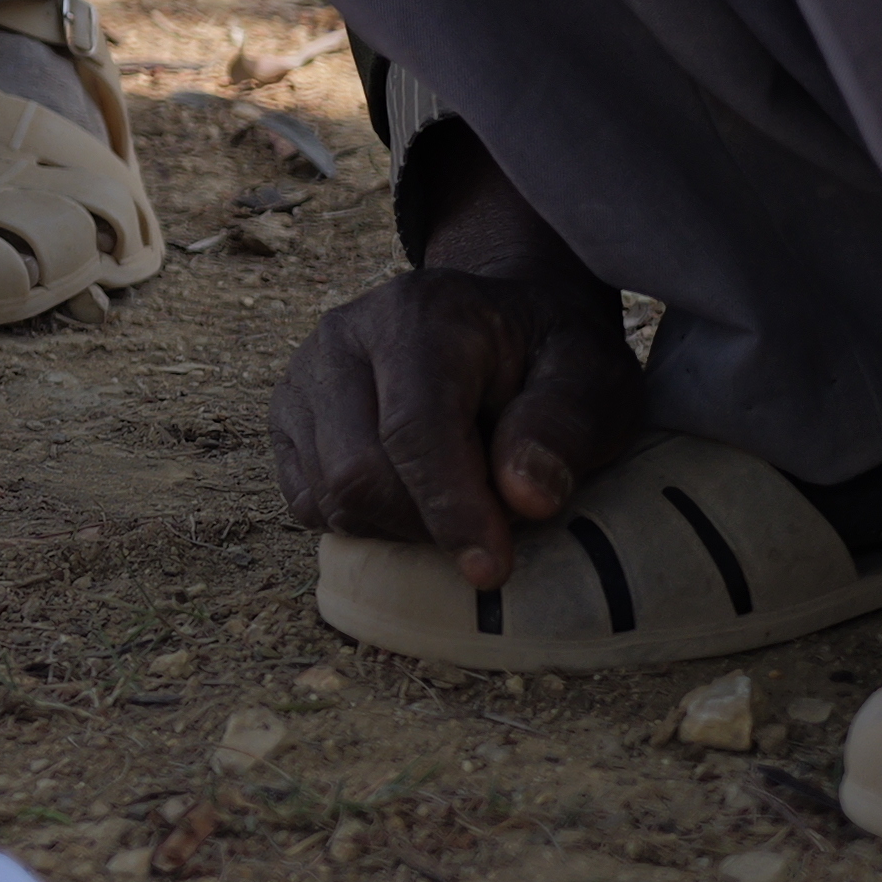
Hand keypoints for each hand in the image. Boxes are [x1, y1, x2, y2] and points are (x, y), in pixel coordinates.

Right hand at [267, 135, 646, 586]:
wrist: (502, 325)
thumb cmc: (552, 359)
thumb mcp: (593, 378)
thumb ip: (564, 427)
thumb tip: (525, 498)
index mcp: (421, 314)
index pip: (414, 428)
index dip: (451, 508)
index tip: (493, 568)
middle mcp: (343, 336)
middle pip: (358, 470)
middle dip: (428, 524)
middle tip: (494, 525)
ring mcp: (304, 376)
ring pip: (328, 494)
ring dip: (399, 528)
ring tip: (458, 502)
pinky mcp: (288, 417)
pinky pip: (307, 501)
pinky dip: (363, 523)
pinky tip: (414, 498)